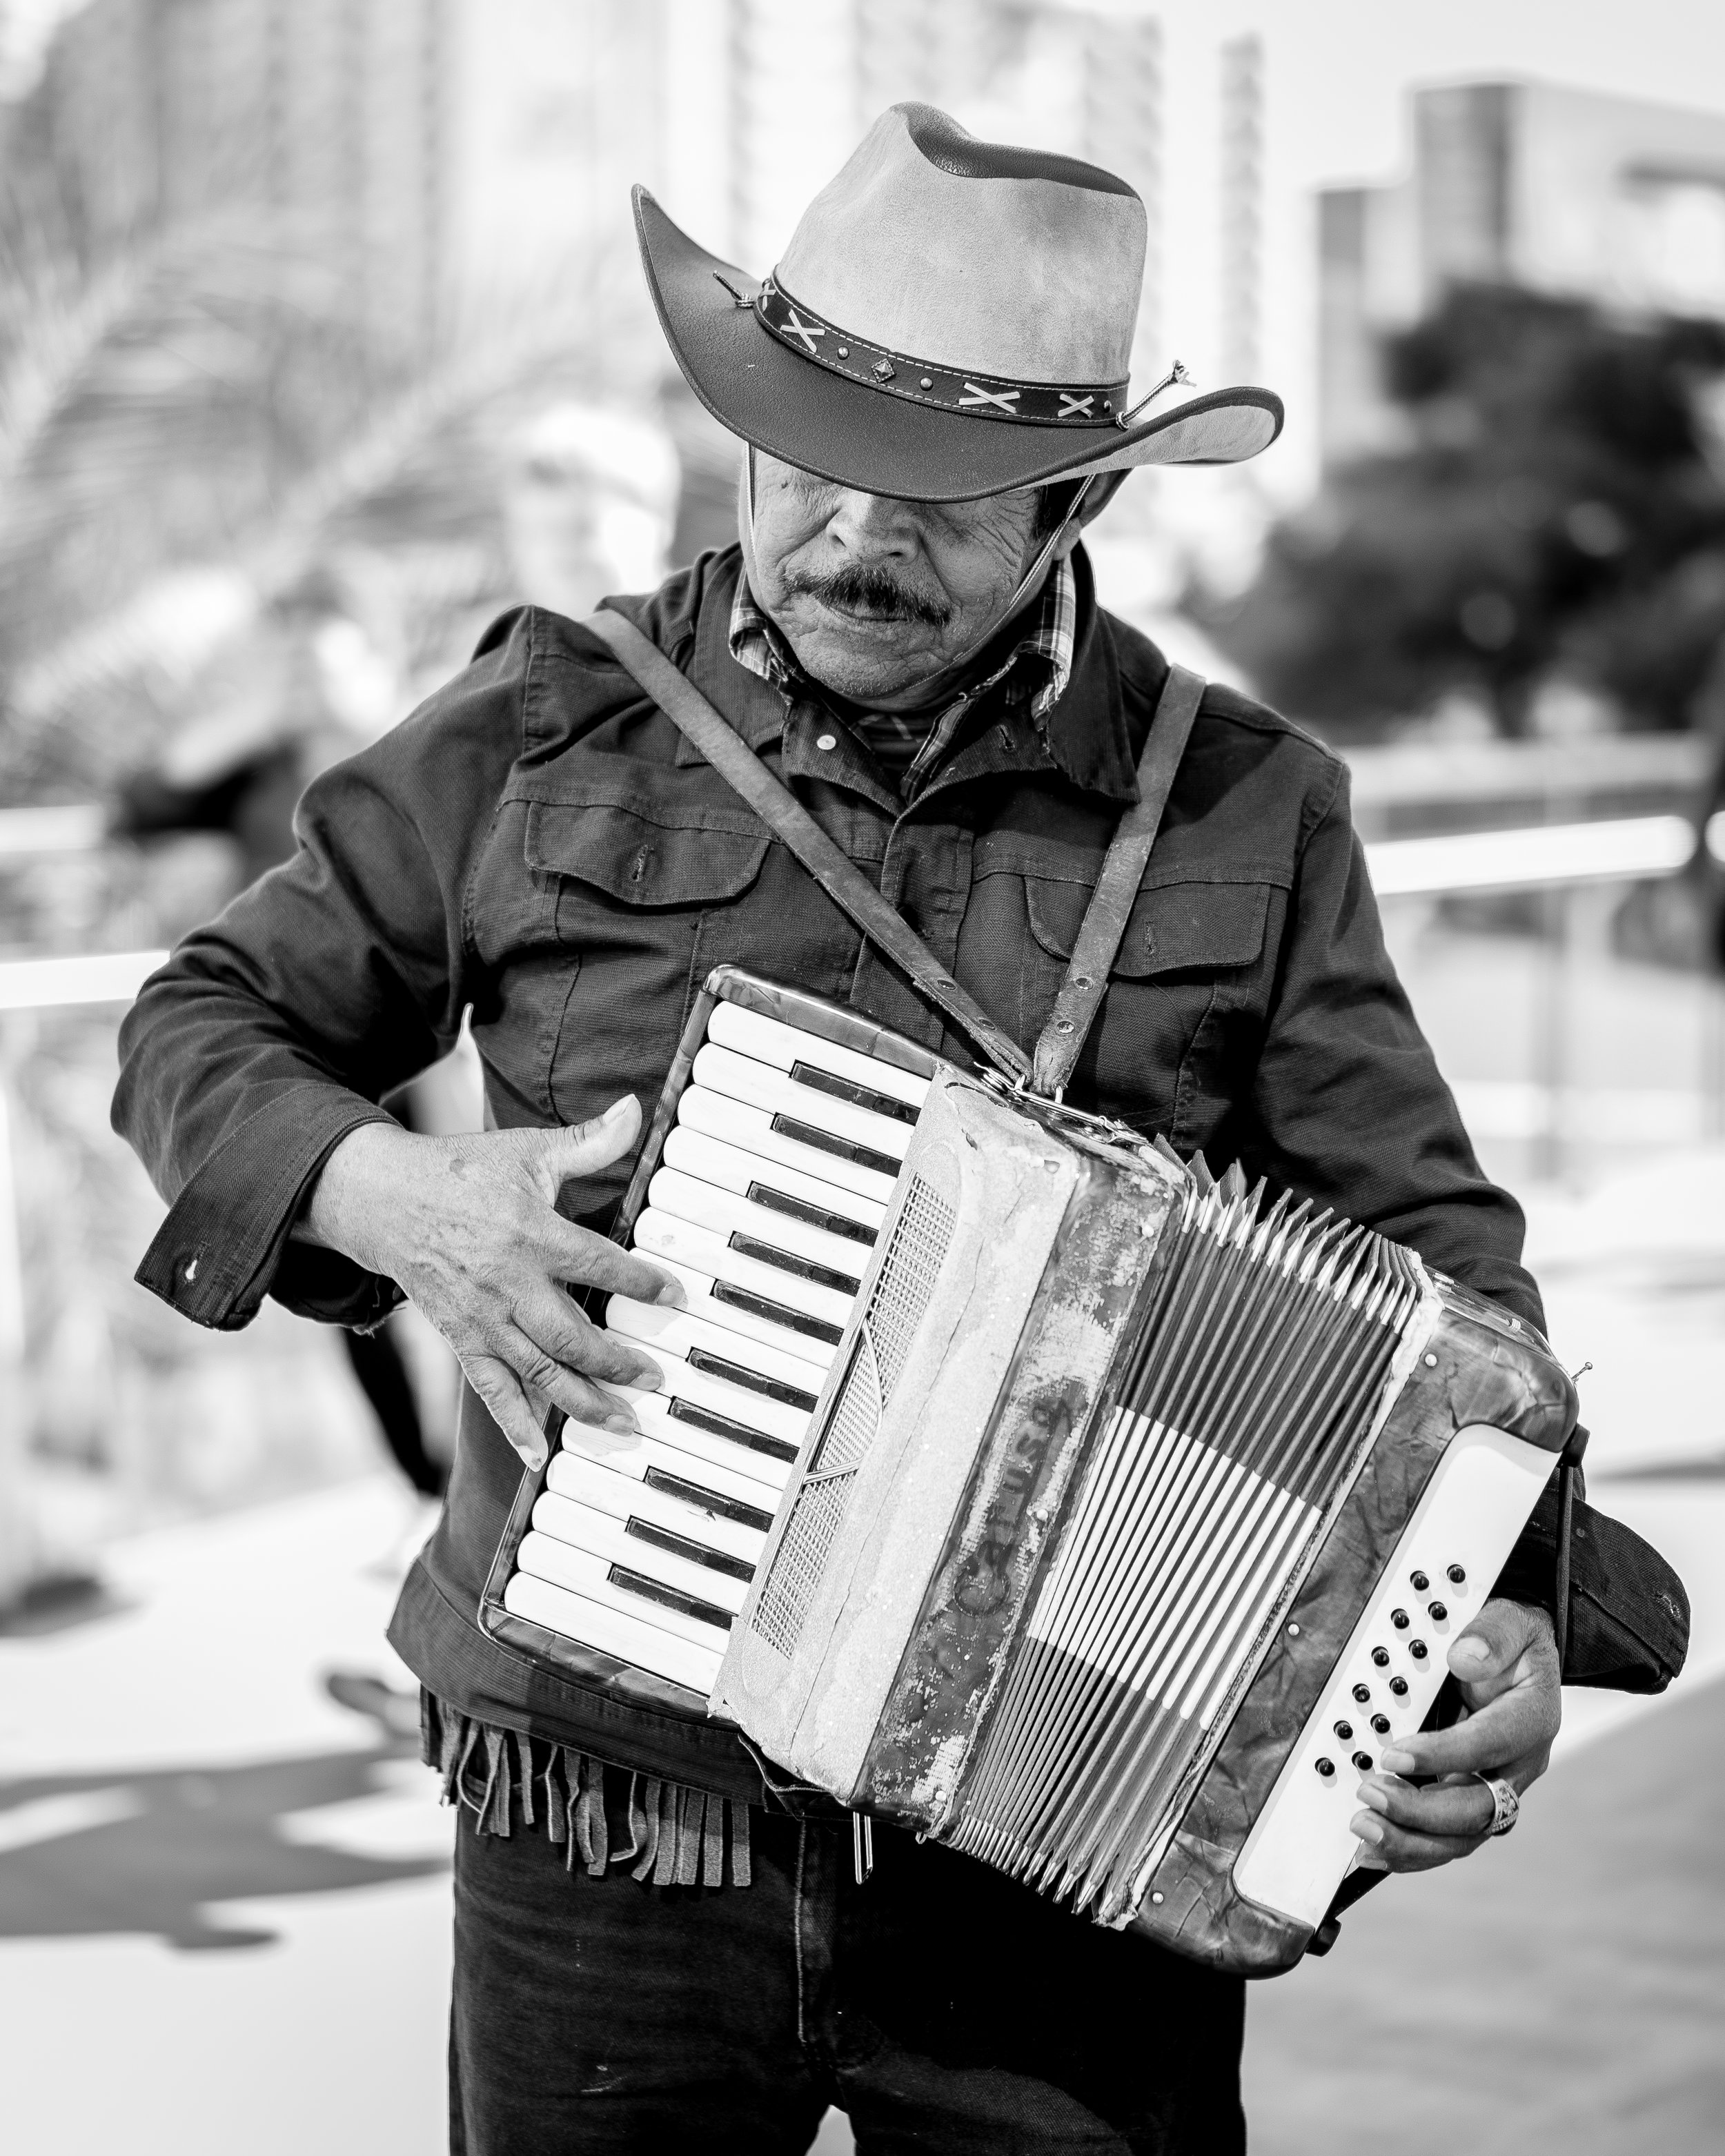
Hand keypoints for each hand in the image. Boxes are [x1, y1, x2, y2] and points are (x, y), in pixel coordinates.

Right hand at [298, 1097, 681, 1469]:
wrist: (383, 1200)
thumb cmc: (461, 1173)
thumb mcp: (526, 1151)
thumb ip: (587, 1142)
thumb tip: (632, 1107)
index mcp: (528, 1233)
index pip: (596, 1264)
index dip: (640, 1282)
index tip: (678, 1298)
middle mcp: (506, 1284)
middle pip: (569, 1335)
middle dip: (616, 1362)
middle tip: (656, 1380)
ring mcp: (482, 1318)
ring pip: (538, 1372)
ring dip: (582, 1404)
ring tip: (625, 1428)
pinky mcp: (461, 1339)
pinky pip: (489, 1389)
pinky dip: (514, 1425)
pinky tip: (538, 1456)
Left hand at [1349, 1598, 1559, 1872]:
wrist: (1517, 1657)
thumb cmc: (1510, 1640)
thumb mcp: (1510, 1621)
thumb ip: (1491, 1635)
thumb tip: (1465, 1658)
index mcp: (1532, 1720)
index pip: (1489, 1746)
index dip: (1443, 1755)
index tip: (1393, 1754)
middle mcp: (1519, 1766)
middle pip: (1478, 1808)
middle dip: (1420, 1811)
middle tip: (1370, 1794)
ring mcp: (1497, 1789)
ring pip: (1462, 1835)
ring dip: (1411, 1841)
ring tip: (1364, 1829)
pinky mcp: (1473, 1799)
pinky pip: (1446, 1837)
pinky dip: (1410, 1850)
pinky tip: (1372, 1853)